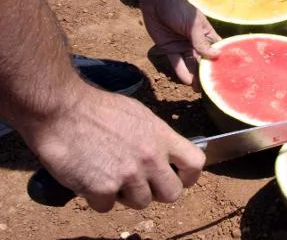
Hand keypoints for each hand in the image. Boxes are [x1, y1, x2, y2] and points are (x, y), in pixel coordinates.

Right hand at [24, 85, 205, 211]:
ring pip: (140, 204)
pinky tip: (89, 179)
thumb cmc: (97, 108)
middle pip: (172, 194)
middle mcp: (150, 158)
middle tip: (141, 184)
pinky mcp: (102, 189)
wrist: (62, 110)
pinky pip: (107, 207)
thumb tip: (164, 154)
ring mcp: (128, 176)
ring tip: (110, 175)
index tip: (180, 178)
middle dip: (157, 192)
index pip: (195, 162)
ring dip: (126, 195)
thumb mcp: (139, 115)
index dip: (189, 176)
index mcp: (162, 137)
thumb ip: (155, 137)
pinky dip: (98, 198)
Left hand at [141, 0, 220, 89]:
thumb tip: (216, 56)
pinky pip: (177, 62)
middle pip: (204, 60)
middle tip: (212, 87)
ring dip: (195, 75)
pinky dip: (181, 71)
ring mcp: (183, 46)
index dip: (222, 61)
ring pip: (191, 64)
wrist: (156, 0)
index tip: (228, 74)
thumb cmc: (179, 7)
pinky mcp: (170, 49)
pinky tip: (187, 80)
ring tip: (199, 88)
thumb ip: (201, 42)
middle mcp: (196, 42)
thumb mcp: (193, 24)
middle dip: (207, 72)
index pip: (217, 49)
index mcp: (206, 34)